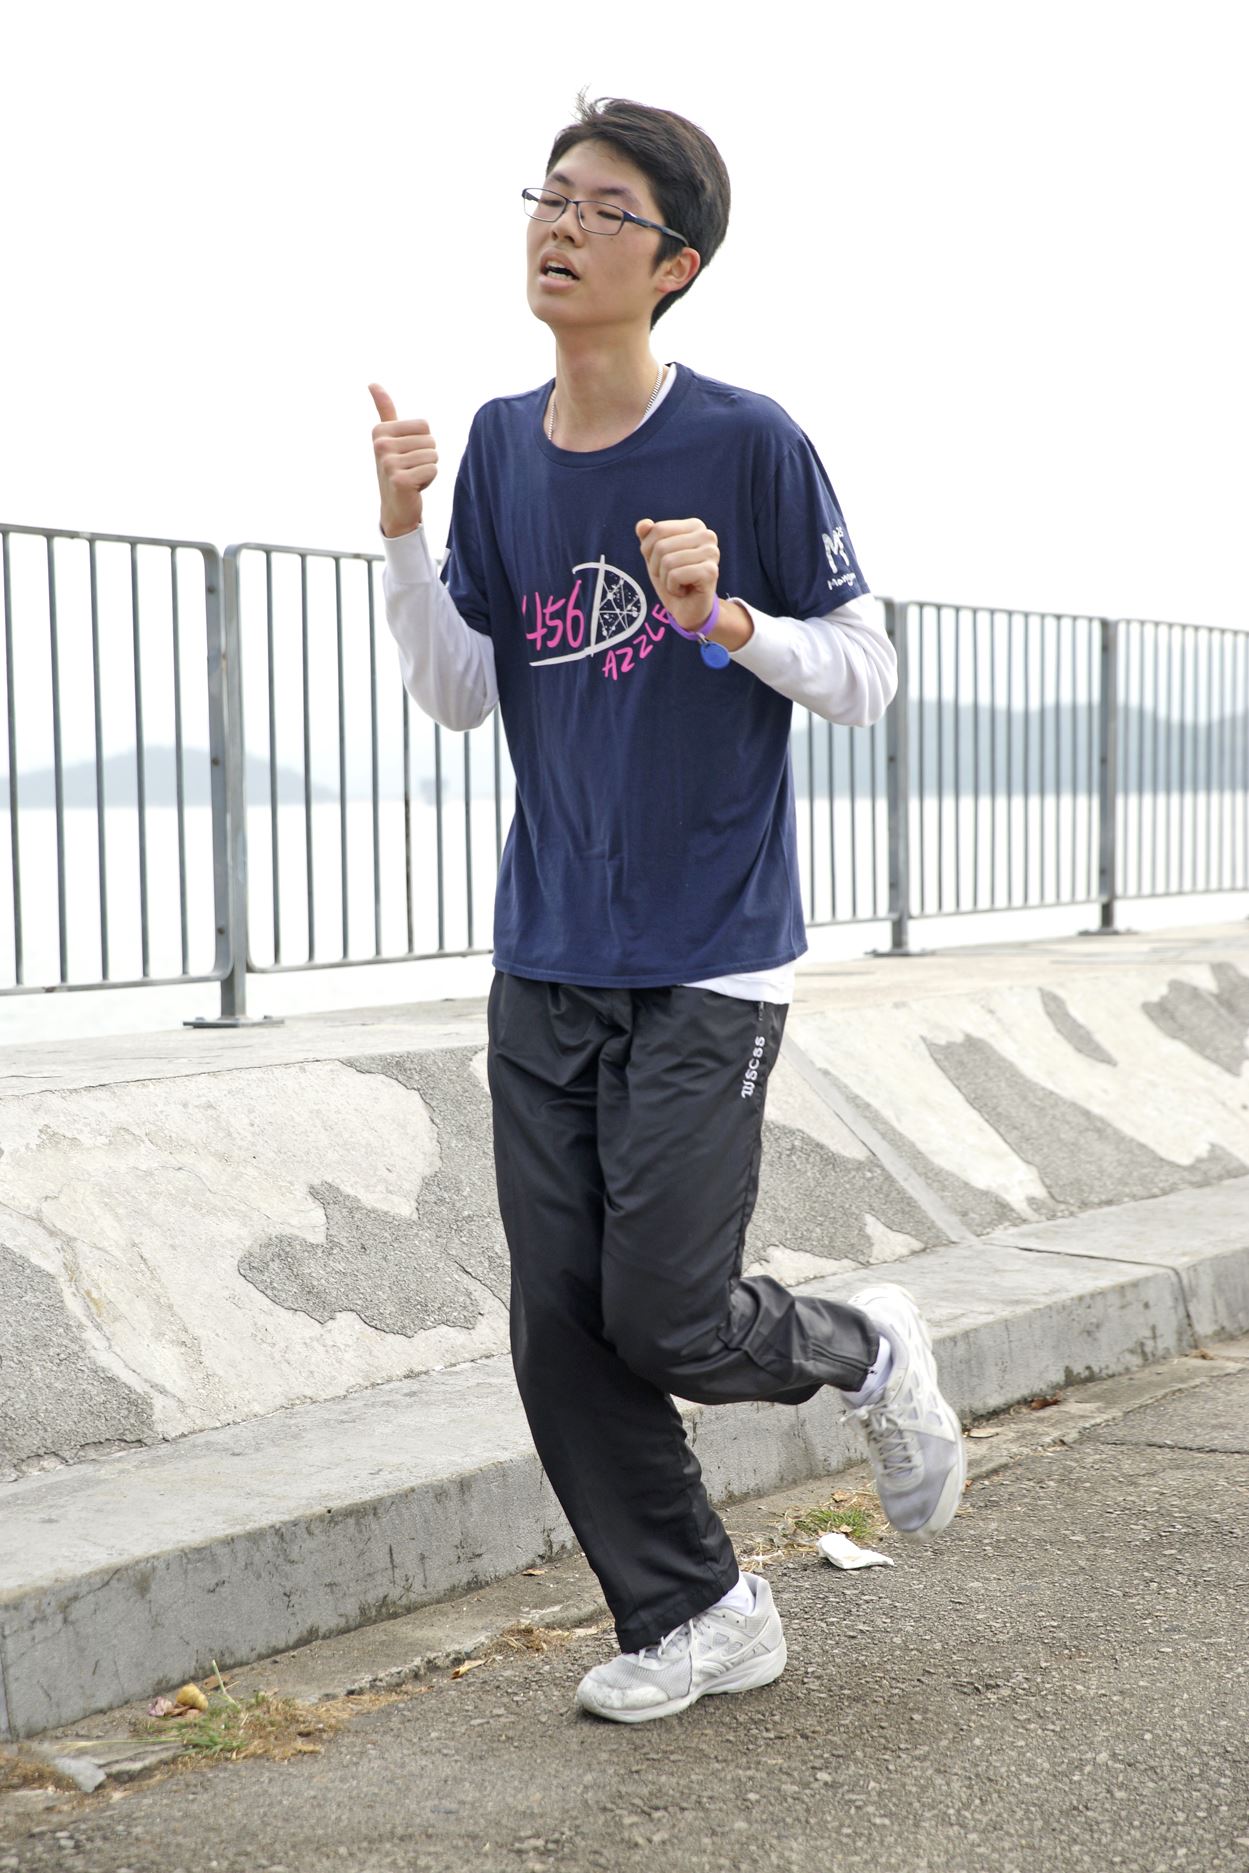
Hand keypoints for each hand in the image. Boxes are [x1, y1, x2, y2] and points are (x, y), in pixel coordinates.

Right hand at [369, 384, 437, 536]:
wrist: (395, 507)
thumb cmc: (397, 468)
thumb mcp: (389, 437)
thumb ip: (385, 410)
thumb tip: (372, 383)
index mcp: (380, 431)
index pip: (424, 425)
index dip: (422, 442)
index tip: (406, 454)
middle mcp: (381, 445)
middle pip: (430, 440)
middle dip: (426, 457)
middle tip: (410, 469)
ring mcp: (388, 463)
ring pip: (433, 456)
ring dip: (427, 469)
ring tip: (412, 477)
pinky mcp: (399, 480)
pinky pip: (432, 470)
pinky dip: (429, 481)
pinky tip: (414, 487)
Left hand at [635, 517, 718, 634]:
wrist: (688, 609)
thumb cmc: (672, 579)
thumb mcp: (654, 556)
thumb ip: (647, 537)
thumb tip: (643, 524)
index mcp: (695, 526)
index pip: (658, 529)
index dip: (649, 550)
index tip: (663, 563)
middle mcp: (707, 535)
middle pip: (661, 546)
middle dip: (657, 567)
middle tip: (672, 577)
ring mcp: (712, 553)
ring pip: (667, 562)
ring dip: (666, 579)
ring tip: (678, 584)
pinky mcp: (711, 572)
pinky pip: (675, 576)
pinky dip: (673, 588)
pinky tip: (684, 591)